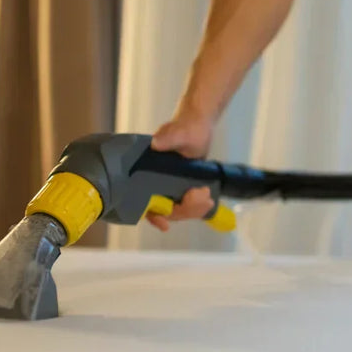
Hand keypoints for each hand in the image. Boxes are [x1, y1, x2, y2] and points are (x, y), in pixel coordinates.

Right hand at [146, 108, 217, 230]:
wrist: (197, 126)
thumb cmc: (186, 128)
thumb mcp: (178, 133)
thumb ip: (168, 137)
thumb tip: (156, 143)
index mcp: (146, 173)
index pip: (144, 202)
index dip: (153, 215)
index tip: (164, 224)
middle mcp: (155, 183)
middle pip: (165, 210)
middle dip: (184, 209)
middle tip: (202, 195)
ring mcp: (169, 187)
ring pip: (178, 209)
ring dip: (193, 209)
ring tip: (207, 196)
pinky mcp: (181, 187)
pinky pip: (186, 204)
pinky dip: (197, 205)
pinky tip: (207, 199)